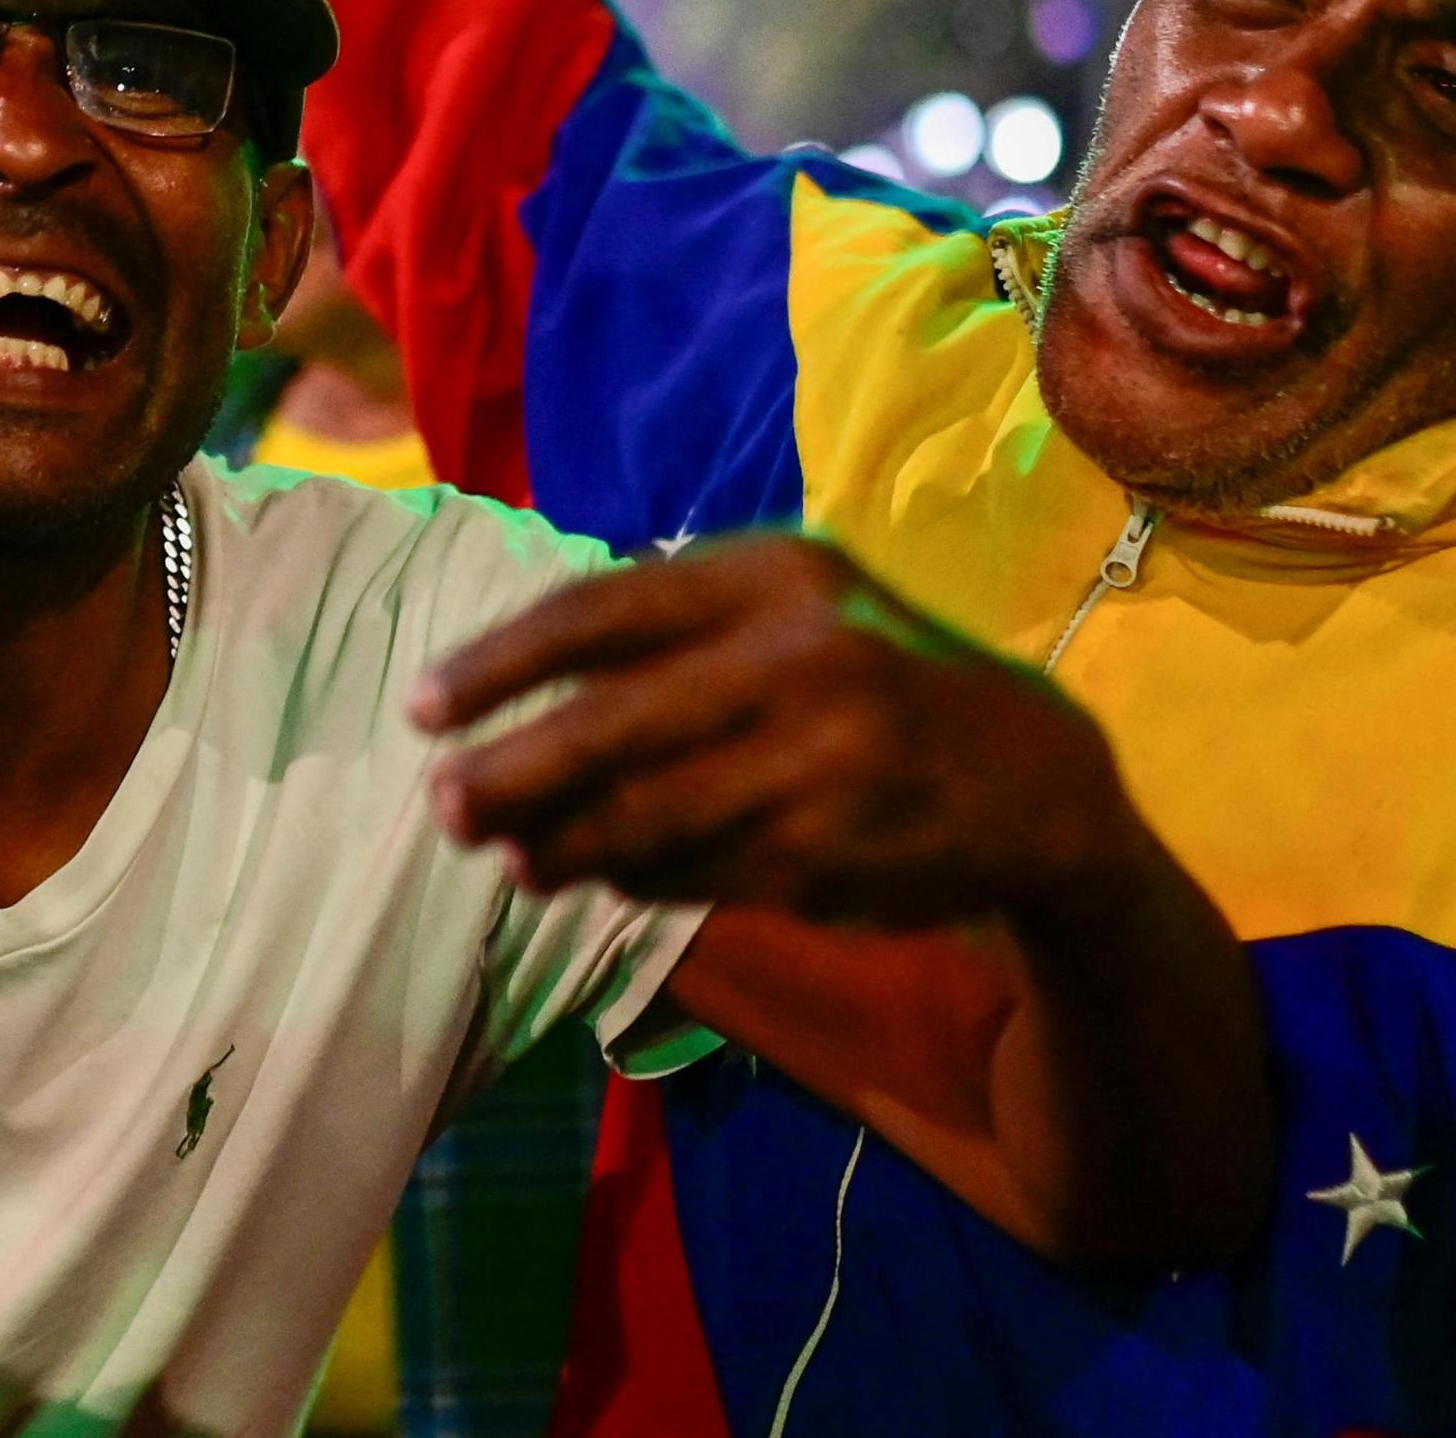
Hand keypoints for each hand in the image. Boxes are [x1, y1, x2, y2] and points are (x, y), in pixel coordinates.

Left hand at [410, 534, 1152, 926]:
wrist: (1034, 780)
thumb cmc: (880, 679)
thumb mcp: (798, 612)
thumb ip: (676, 633)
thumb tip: (514, 692)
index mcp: (776, 575)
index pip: (601, 613)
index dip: (497, 664)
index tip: (421, 710)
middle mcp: (800, 657)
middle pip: (608, 725)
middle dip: (509, 773)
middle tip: (442, 807)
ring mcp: (820, 762)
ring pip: (645, 816)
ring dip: (562, 845)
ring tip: (515, 861)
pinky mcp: (830, 852)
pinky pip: (696, 873)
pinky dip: (636, 880)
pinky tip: (602, 879)